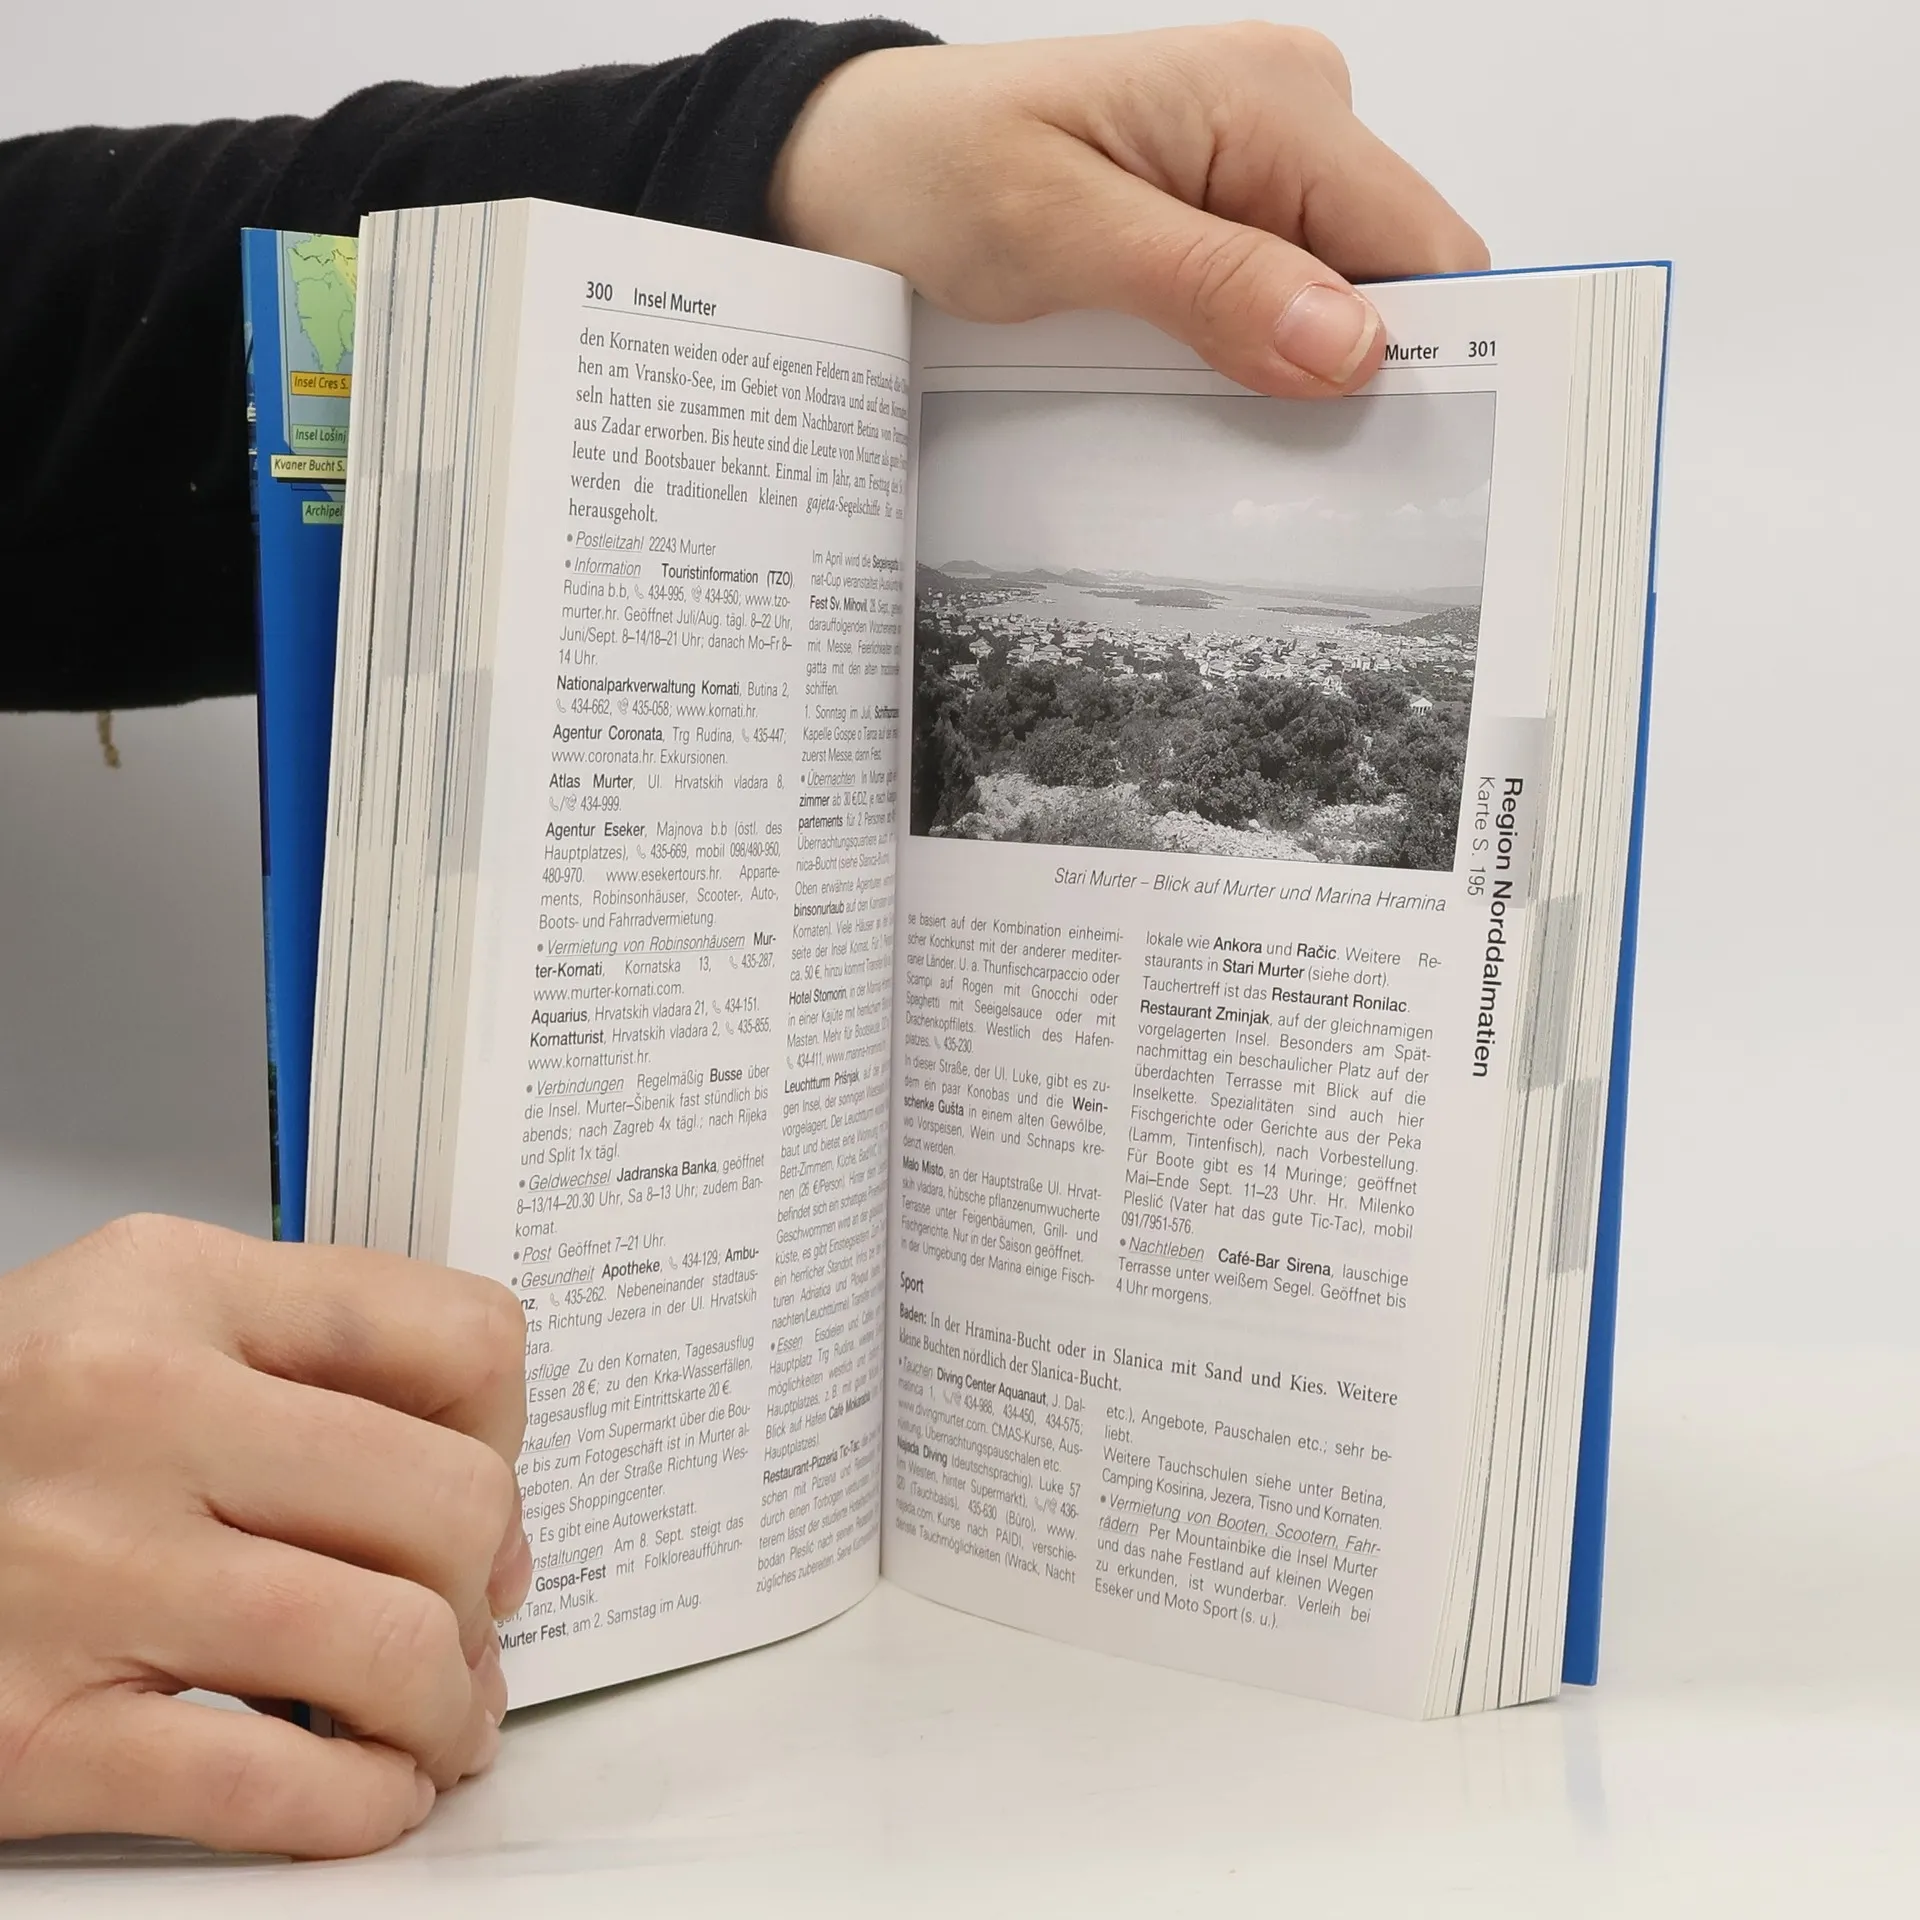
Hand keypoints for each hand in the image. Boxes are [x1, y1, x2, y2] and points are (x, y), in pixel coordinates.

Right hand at [0, 1214, 529, 1856]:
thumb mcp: (132, 1321)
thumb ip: (309, 1369)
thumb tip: (487, 1516)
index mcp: (172, 1287)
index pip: (460, 1335)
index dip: (508, 1433)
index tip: (487, 1492)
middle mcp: (129, 1409)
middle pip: (450, 1501)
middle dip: (490, 1587)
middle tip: (467, 1625)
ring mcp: (77, 1571)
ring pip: (388, 1644)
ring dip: (450, 1706)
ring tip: (435, 1720)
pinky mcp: (24, 1733)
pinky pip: (270, 1786)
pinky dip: (359, 1806)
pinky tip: (365, 1792)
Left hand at [771, 23, 1487, 396]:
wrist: (849, 160)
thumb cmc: (931, 171)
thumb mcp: (1061, 235)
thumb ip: (1211, 285)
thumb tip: (1353, 347)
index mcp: (1275, 99)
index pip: (1424, 245)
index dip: (1430, 354)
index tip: (1392, 458)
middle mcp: (1291, 117)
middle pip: (1393, 279)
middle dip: (1354, 377)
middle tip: (1278, 464)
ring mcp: (1260, 164)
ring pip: (1339, 300)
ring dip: (1294, 376)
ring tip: (1216, 426)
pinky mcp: (1223, 209)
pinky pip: (1279, 298)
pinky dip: (1252, 358)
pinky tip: (1198, 391)